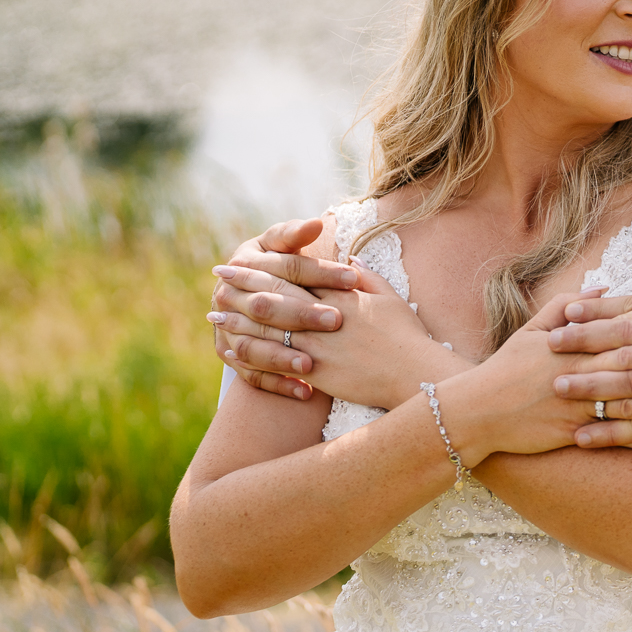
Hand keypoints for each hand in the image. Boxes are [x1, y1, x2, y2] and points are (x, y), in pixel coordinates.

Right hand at [208, 218, 357, 399]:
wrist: (247, 289)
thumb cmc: (278, 265)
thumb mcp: (282, 245)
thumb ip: (295, 235)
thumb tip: (315, 223)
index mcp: (245, 261)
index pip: (286, 268)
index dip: (319, 272)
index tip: (353, 279)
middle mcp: (228, 295)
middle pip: (267, 306)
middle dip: (301, 314)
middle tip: (337, 321)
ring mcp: (225, 327)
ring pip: (253, 345)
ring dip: (282, 357)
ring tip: (312, 366)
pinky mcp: (228, 353)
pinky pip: (251, 374)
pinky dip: (277, 384)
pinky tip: (306, 392)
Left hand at [237, 260, 462, 408]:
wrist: (415, 373)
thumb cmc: (408, 336)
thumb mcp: (391, 298)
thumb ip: (367, 277)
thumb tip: (349, 260)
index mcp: (341, 294)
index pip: (297, 273)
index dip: (269, 265)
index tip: (246, 258)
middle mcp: (325, 315)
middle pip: (276, 293)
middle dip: (245, 282)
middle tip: (220, 274)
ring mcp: (318, 343)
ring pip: (269, 325)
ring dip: (239, 317)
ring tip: (216, 311)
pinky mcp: (317, 371)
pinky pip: (276, 359)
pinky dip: (251, 351)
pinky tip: (234, 348)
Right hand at [455, 293, 631, 457]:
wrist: (476, 410)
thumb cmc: (507, 366)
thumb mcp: (532, 328)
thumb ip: (568, 306)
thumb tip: (603, 289)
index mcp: (573, 342)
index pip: (622, 324)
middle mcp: (579, 371)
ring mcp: (579, 404)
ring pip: (631, 402)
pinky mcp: (575, 432)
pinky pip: (617, 439)